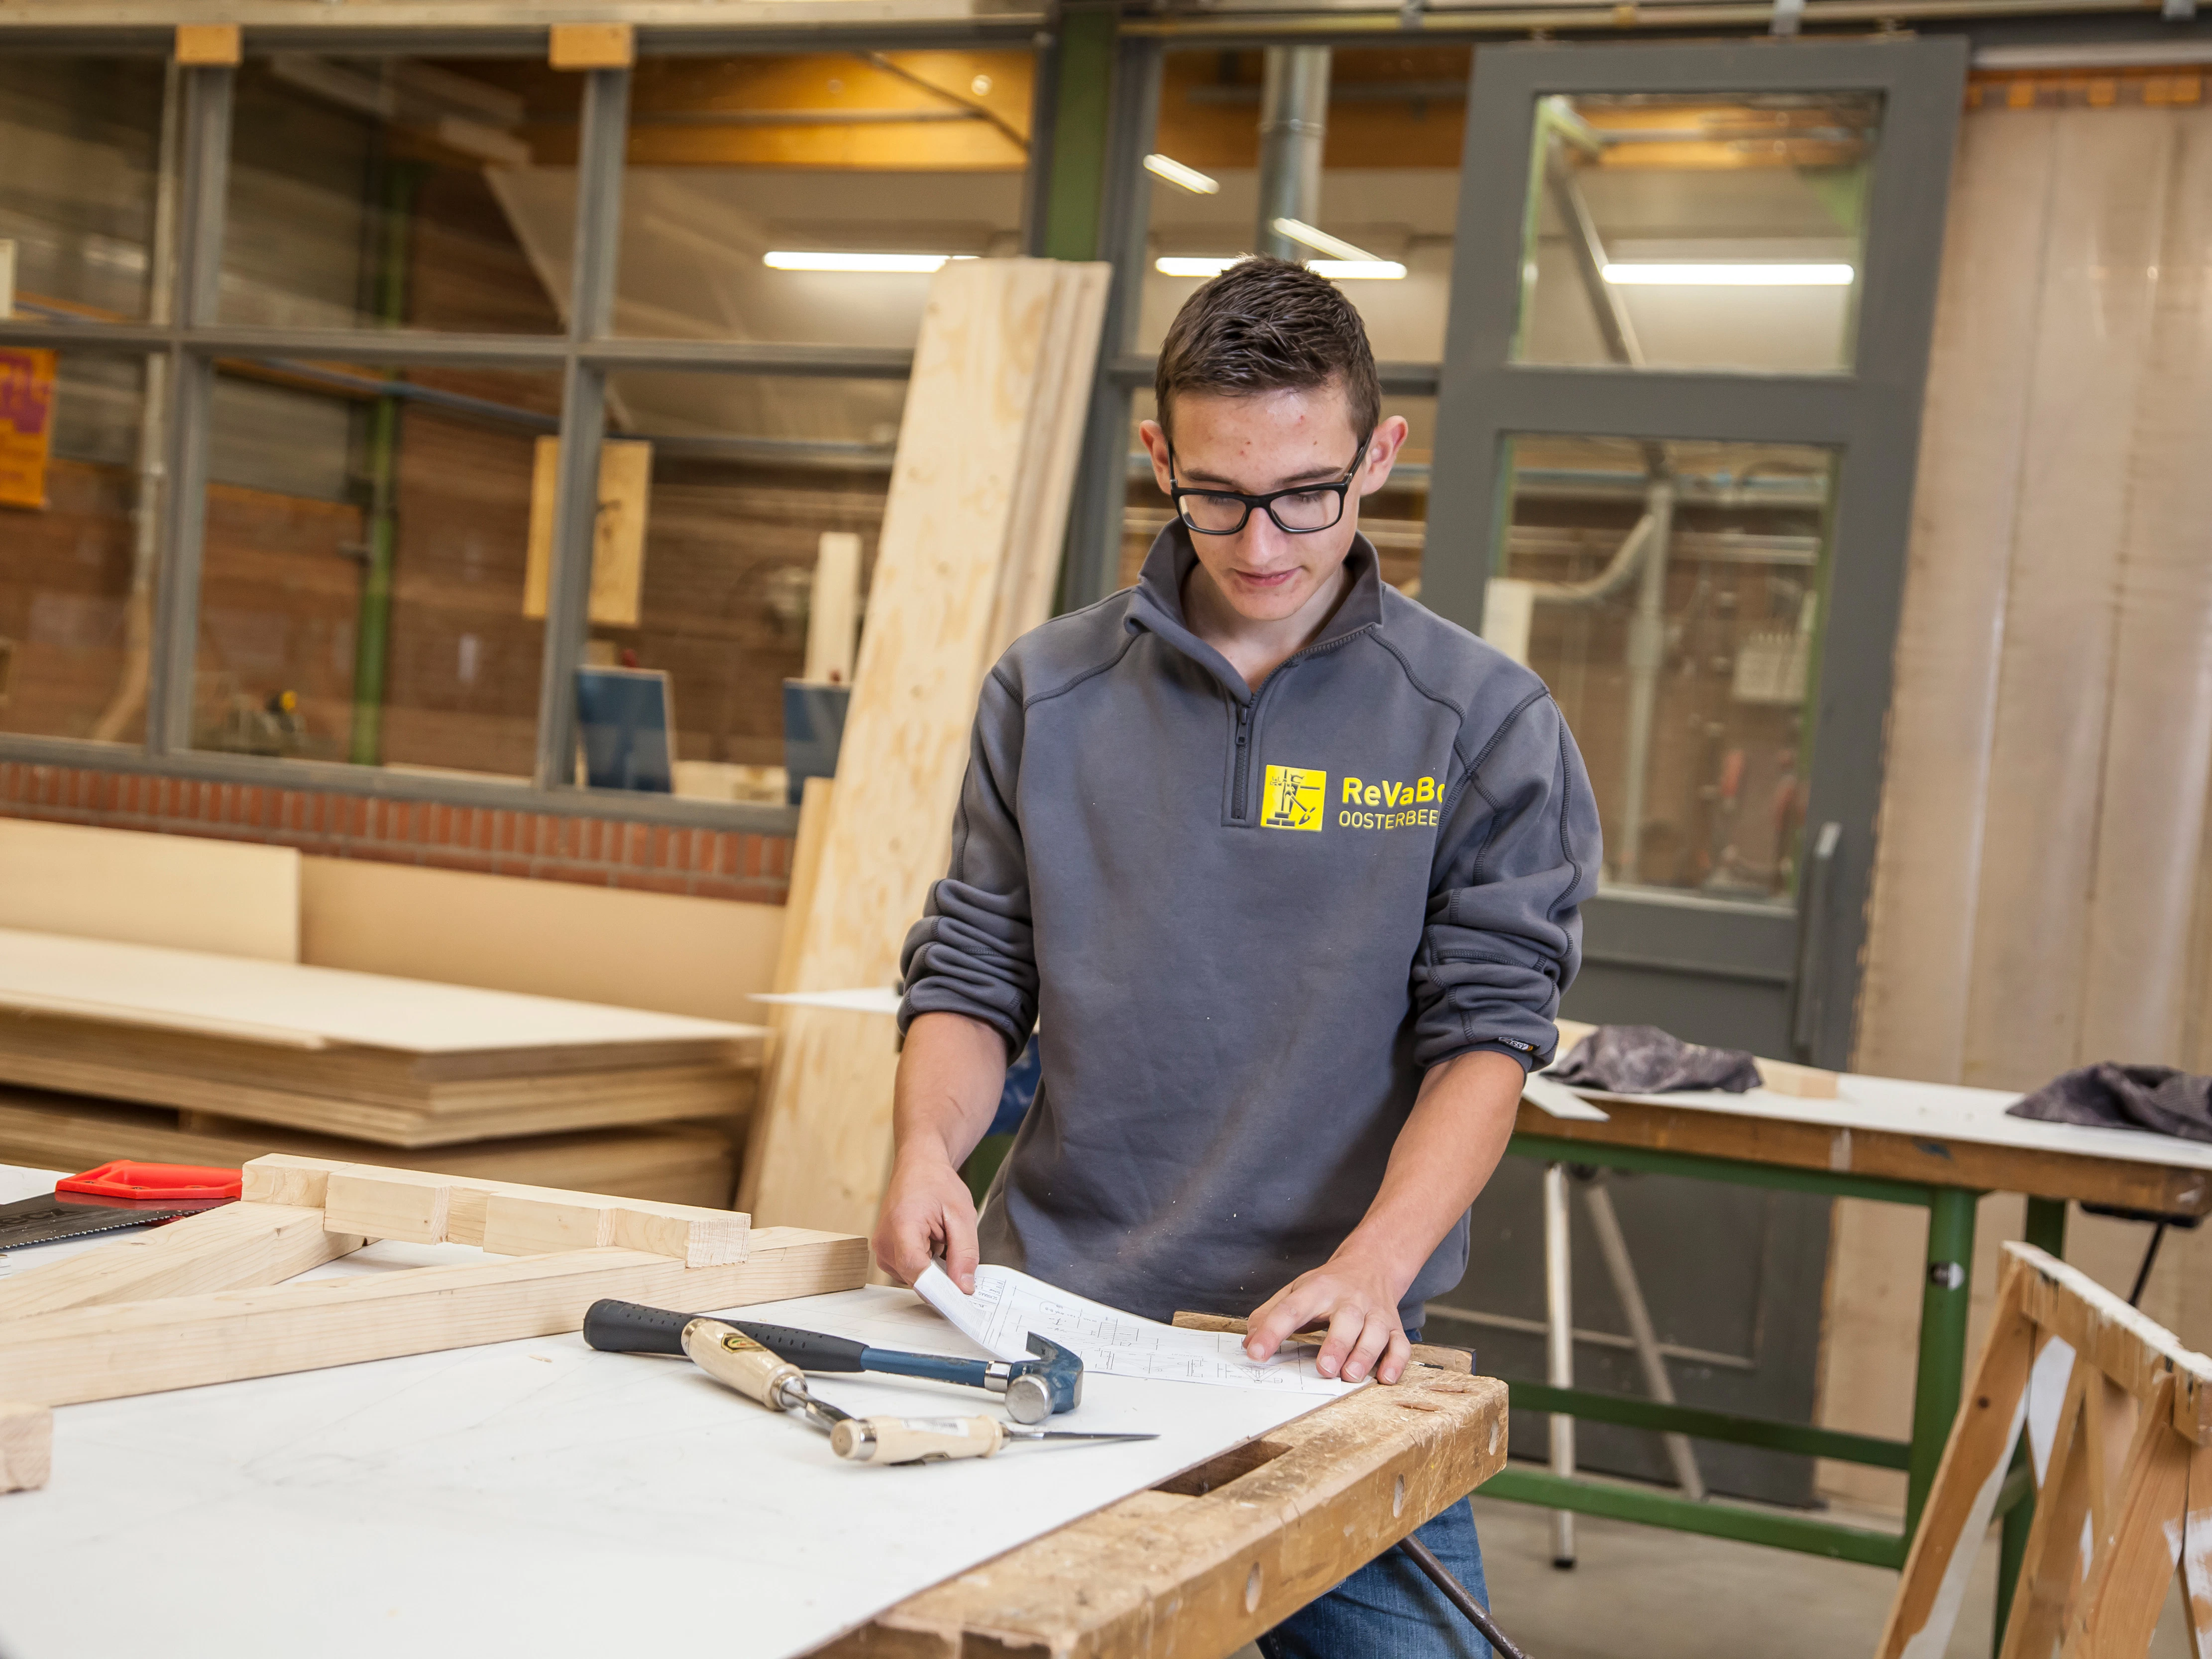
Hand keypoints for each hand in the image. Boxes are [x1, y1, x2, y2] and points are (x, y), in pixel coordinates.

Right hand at [872, 1151, 979, 1290]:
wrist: (918, 1168)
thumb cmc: (937, 1184)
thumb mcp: (961, 1215)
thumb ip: (964, 1253)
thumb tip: (964, 1288)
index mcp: (902, 1225)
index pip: (915, 1268)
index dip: (939, 1287)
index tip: (960, 1295)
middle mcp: (884, 1241)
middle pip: (915, 1278)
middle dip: (941, 1276)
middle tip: (956, 1253)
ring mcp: (881, 1249)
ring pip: (913, 1278)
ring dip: (933, 1269)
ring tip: (941, 1240)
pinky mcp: (885, 1253)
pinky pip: (909, 1272)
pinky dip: (925, 1265)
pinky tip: (931, 1244)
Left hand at [1243, 1249, 1410, 1384]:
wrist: (1372, 1264)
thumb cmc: (1328, 1286)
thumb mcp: (1295, 1291)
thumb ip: (1270, 1314)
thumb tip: (1249, 1341)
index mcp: (1318, 1290)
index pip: (1291, 1309)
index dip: (1272, 1331)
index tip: (1256, 1353)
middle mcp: (1350, 1300)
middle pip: (1346, 1320)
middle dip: (1337, 1345)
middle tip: (1324, 1368)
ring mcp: (1375, 1313)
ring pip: (1375, 1333)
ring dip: (1365, 1355)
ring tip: (1350, 1376)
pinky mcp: (1394, 1326)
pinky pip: (1400, 1344)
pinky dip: (1396, 1362)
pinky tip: (1385, 1378)